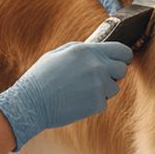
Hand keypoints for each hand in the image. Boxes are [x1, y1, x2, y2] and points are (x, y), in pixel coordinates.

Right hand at [0, 41, 133, 150]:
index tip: (122, 61)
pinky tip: (77, 101)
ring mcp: (99, 85)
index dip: (124, 56)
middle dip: (113, 74)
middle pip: (122, 70)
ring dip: (103, 90)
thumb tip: (96, 50)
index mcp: (88, 51)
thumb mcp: (58, 54)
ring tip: (81, 91)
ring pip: (114, 88)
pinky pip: (103, 102)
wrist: (31, 103)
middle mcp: (97, 66)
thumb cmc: (41, 77)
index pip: (121, 51)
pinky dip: (93, 103)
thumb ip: (81, 50)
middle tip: (99, 78)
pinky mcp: (97, 103)